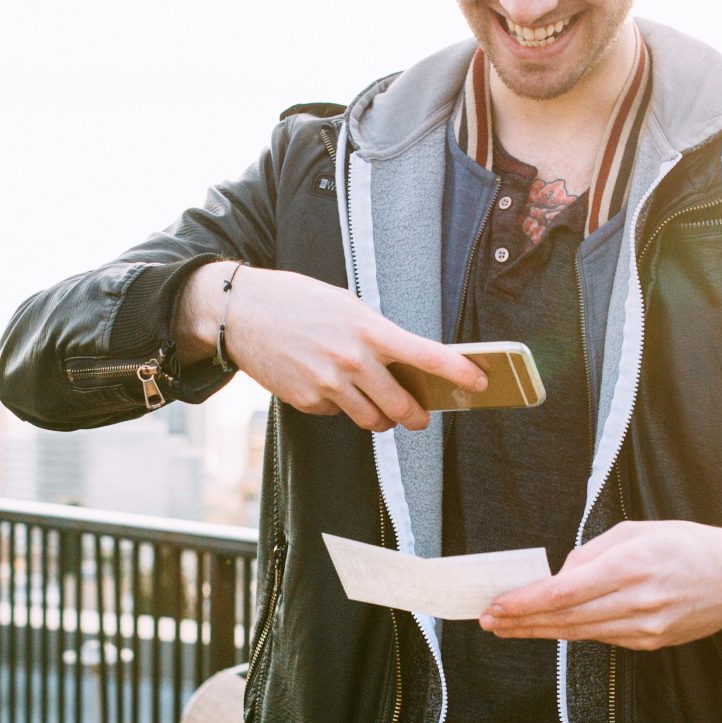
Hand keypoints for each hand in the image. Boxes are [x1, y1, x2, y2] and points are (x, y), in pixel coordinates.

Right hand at [174, 263, 484, 432]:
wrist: (240, 311)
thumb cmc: (297, 302)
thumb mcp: (345, 306)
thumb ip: (376, 335)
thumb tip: (405, 364)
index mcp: (369, 330)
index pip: (426, 355)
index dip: (459, 373)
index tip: (481, 383)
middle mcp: (353, 361)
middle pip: (402, 406)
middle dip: (416, 415)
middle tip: (419, 416)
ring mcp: (329, 385)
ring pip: (372, 420)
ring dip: (380, 417)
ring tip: (373, 403)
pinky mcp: (307, 401)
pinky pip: (337, 414)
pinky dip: (339, 406)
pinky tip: (325, 384)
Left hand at [479, 522, 721, 649]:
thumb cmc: (687, 545)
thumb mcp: (638, 531)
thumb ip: (592, 552)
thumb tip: (557, 576)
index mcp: (631, 564)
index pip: (564, 592)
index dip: (525, 602)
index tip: (497, 605)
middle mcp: (637, 601)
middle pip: (565, 618)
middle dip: (521, 621)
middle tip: (489, 621)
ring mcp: (645, 628)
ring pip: (579, 633)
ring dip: (539, 632)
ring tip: (508, 628)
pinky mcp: (650, 643)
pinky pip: (602, 637)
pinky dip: (572, 632)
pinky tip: (549, 628)